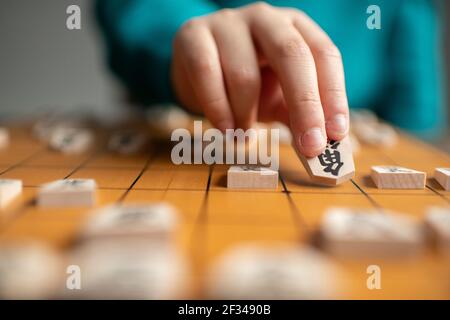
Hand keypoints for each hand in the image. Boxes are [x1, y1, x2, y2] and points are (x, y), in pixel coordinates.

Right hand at [171, 2, 348, 156]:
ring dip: (248, 115)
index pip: (324, 55)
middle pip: (292, 54)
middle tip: (309, 146)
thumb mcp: (280, 98)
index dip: (333, 94)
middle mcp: (265, 18)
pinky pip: (207, 74)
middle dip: (304, 104)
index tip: (336, 133)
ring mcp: (227, 23)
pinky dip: (218, 109)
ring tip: (244, 138)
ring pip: (245, 73)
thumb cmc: (247, 83)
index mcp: (295, 27)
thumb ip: (301, 117)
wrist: (199, 69)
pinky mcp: (193, 36)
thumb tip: (324, 148)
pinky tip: (226, 128)